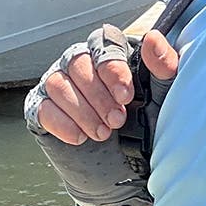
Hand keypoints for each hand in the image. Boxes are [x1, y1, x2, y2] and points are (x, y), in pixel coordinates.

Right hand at [26, 21, 180, 145]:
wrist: (128, 167)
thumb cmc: (147, 125)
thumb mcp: (163, 96)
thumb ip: (163, 66)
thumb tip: (153, 38)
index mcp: (110, 54)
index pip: (103, 44)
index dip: (112, 69)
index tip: (126, 96)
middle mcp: (81, 64)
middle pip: (78, 62)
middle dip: (98, 95)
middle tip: (117, 120)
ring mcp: (59, 85)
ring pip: (58, 83)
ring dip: (81, 110)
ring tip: (102, 133)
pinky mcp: (43, 110)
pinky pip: (43, 108)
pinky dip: (62, 123)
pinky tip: (81, 137)